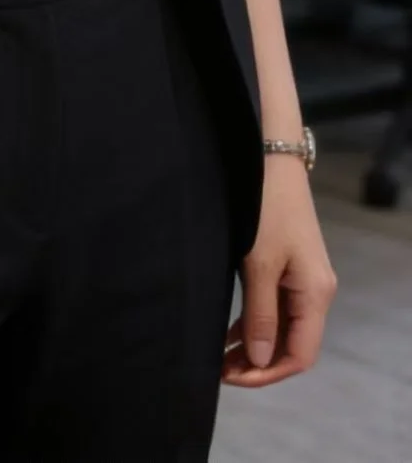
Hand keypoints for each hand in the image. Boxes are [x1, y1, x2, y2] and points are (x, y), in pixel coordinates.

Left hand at [222, 159, 336, 386]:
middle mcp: (315, 291)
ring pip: (282, 328)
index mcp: (315, 294)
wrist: (270, 159)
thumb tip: (260, 360)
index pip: (300, 355)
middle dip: (259, 363)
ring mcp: (303, 279)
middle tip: (220, 371)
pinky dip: (254, 324)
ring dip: (254, 346)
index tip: (233, 377)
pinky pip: (275, 308)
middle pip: (292, 344)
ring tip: (220, 360)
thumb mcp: (259, 263)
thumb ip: (261, 313)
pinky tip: (229, 334)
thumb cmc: (265, 208)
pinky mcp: (289, 266)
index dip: (268, 373)